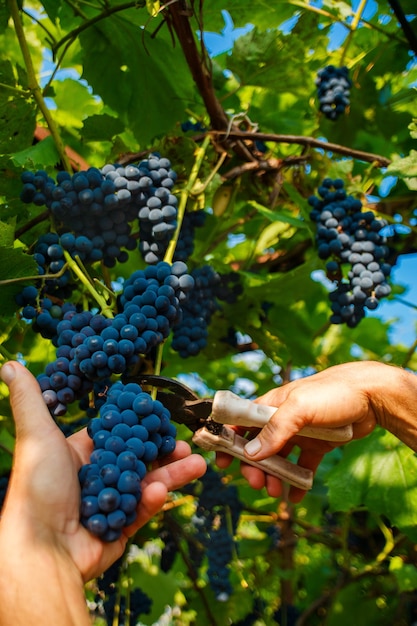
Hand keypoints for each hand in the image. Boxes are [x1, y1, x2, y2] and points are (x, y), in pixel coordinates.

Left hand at [0, 361, 206, 581]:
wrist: (42, 551)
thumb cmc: (36, 489)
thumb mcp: (36, 436)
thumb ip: (29, 399)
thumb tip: (9, 364)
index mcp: (80, 455)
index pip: (117, 435)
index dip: (139, 426)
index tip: (160, 417)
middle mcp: (95, 477)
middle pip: (138, 458)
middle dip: (164, 450)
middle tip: (185, 442)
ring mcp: (109, 504)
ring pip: (147, 483)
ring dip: (172, 473)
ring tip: (198, 465)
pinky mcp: (118, 530)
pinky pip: (141, 511)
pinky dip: (153, 501)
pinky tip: (161, 491)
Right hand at [216, 361, 416, 501]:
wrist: (373, 395)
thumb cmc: (333, 392)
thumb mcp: (300, 408)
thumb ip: (275, 430)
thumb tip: (251, 453)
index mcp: (272, 405)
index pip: (241, 422)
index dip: (228, 440)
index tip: (222, 461)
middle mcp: (282, 419)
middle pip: (258, 446)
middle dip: (253, 466)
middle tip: (256, 484)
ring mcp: (300, 432)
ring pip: (279, 458)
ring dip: (274, 476)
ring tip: (276, 492)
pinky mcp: (318, 444)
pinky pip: (302, 465)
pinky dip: (297, 481)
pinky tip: (295, 497)